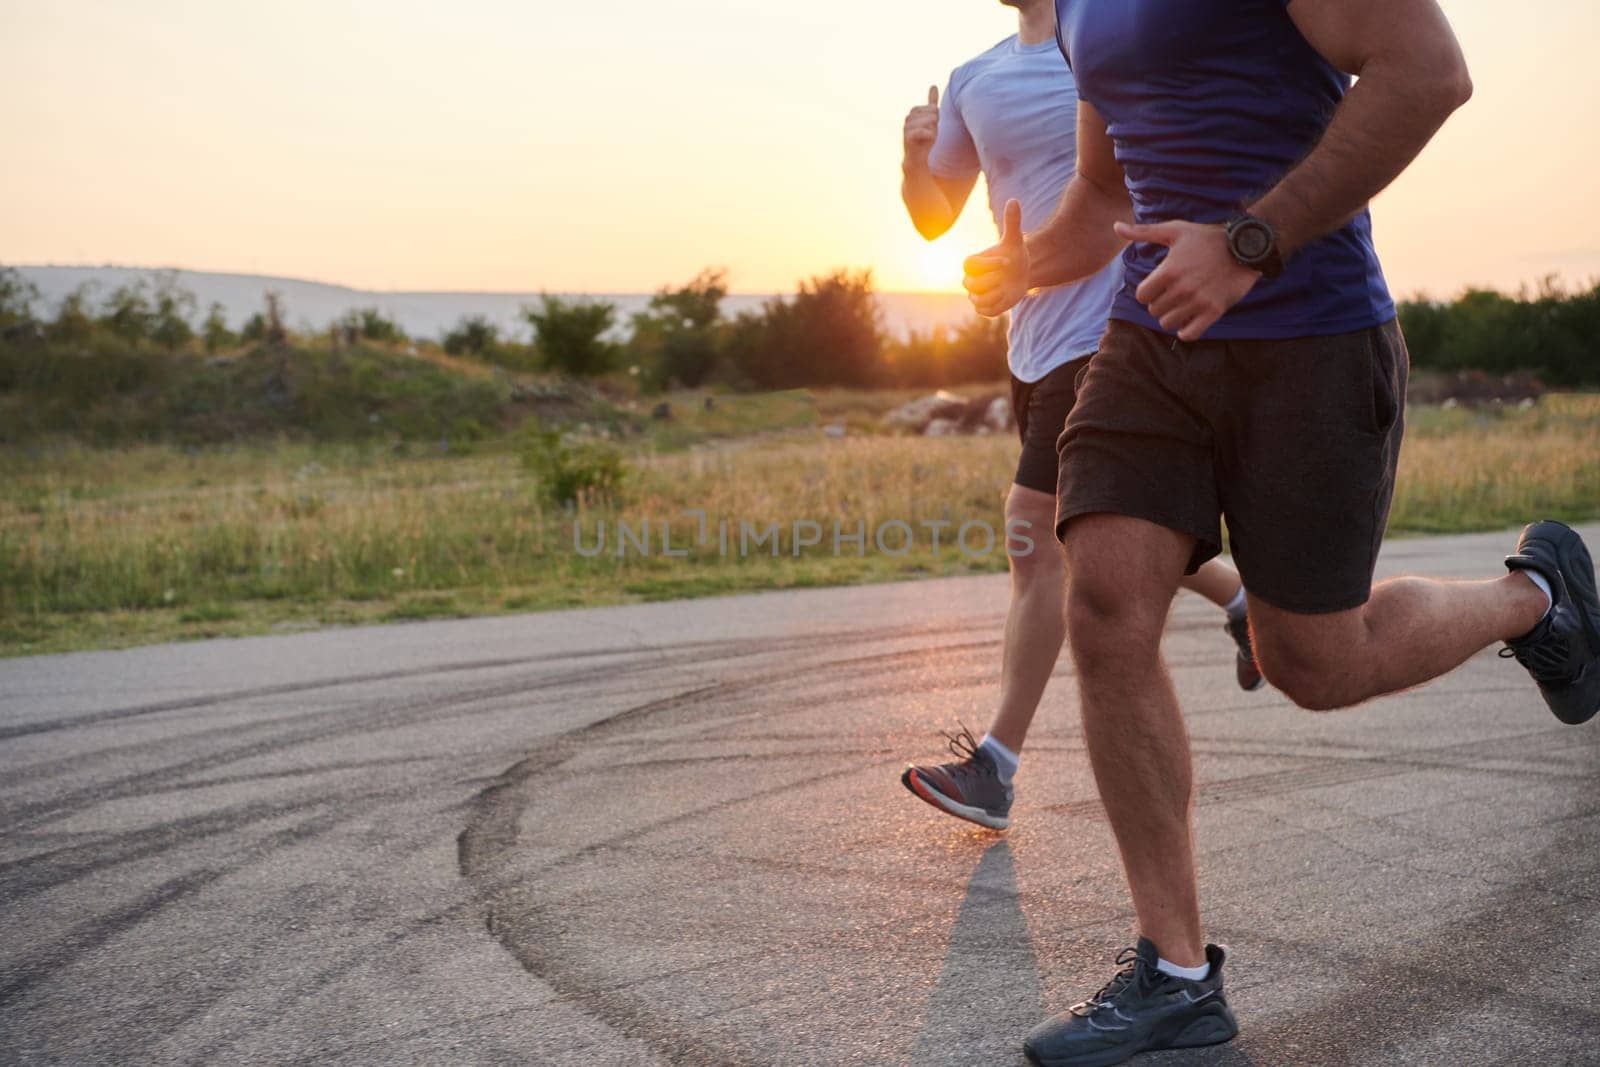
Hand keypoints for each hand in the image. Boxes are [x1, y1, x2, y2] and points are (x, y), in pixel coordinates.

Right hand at [903, 85, 939, 166]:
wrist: (917, 159)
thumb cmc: (924, 139)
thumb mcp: (931, 119)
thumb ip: (932, 103)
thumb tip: (933, 85)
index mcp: (914, 112)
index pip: (933, 108)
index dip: (935, 120)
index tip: (929, 128)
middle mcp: (908, 117)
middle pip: (932, 113)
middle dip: (934, 125)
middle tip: (928, 135)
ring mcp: (906, 126)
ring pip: (929, 121)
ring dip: (932, 132)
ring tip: (926, 139)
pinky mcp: (907, 136)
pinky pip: (924, 131)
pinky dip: (929, 136)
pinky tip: (926, 141)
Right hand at [963, 199, 1027, 317]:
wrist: (1022, 274)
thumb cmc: (1015, 255)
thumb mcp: (1015, 239)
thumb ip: (1012, 221)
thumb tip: (1013, 200)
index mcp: (971, 263)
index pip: (971, 265)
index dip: (989, 264)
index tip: (1007, 262)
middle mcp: (968, 280)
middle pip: (973, 285)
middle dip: (995, 280)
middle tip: (1007, 275)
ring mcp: (974, 295)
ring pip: (979, 300)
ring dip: (998, 292)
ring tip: (1006, 285)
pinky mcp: (982, 308)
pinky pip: (985, 310)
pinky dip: (998, 304)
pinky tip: (1005, 295)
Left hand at [1114, 220, 1261, 340]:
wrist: (1245, 246)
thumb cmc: (1207, 237)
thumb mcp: (1174, 230)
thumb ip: (1143, 232)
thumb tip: (1116, 227)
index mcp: (1169, 271)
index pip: (1142, 296)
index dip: (1147, 292)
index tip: (1158, 286)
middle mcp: (1182, 288)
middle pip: (1154, 311)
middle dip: (1160, 303)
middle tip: (1172, 294)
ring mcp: (1198, 302)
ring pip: (1168, 324)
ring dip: (1171, 317)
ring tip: (1181, 306)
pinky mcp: (1214, 312)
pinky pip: (1189, 335)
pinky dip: (1186, 331)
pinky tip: (1190, 320)